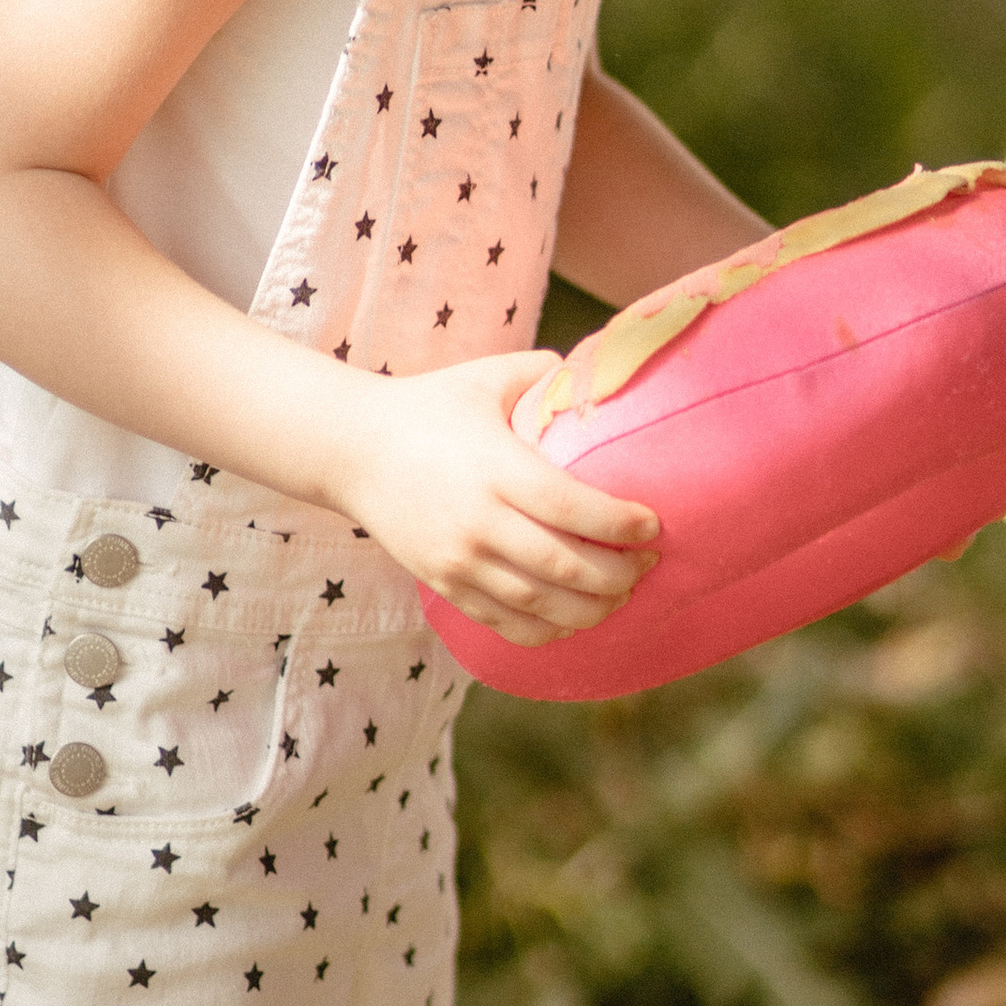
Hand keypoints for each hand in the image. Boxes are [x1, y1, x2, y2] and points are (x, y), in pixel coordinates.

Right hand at [331, 352, 657, 646]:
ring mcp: (458, 559)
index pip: (573, 507)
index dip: (621, 524)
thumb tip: (598, 375)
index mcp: (495, 466)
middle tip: (647, 566)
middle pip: (564, 567)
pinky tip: (572, 620)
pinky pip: (504, 624)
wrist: (351, 449)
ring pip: (539, 605)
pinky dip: (546, 631)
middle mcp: (478, 520)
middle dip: (619, 575)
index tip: (654, 526)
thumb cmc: (428, 406)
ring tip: (621, 596)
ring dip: (591, 610)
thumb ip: (543, 374)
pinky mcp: (443, 584)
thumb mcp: (485, 378)